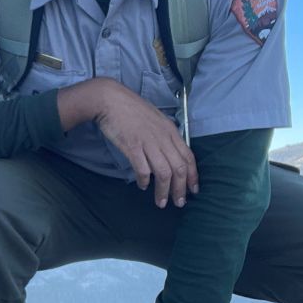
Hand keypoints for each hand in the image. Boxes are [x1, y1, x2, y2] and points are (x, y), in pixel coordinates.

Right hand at [58, 78, 197, 207]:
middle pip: (179, 168)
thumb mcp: (155, 119)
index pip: (188, 157)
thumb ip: (163, 135)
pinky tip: (143, 186)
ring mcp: (148, 142)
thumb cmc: (130, 109)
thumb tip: (168, 153)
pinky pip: (143, 169)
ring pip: (164, 172)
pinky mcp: (132, 146)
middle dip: (181, 189)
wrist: (110, 99)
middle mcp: (163, 138)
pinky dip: (145, 180)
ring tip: (161, 202)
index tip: (193, 190)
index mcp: (170, 131)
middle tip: (179, 203)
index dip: (193, 176)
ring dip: (164, 190)